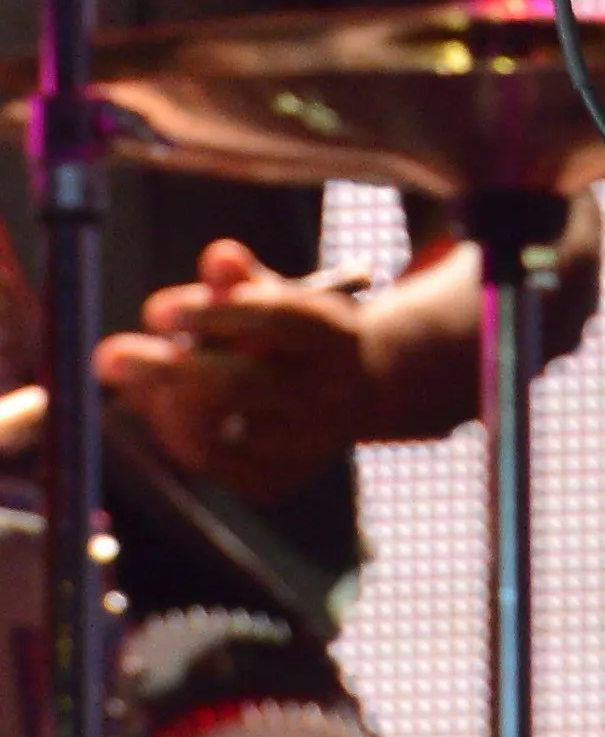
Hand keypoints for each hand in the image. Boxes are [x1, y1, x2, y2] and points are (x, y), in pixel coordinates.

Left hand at [97, 241, 369, 503]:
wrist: (362, 388)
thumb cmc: (304, 332)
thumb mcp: (287, 296)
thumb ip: (245, 280)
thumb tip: (216, 256)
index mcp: (334, 335)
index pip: (272, 321)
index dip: (212, 314)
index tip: (155, 309)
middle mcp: (325, 395)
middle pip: (237, 385)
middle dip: (165, 371)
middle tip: (109, 355)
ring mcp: (302, 445)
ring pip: (217, 432)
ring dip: (163, 404)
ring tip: (132, 377)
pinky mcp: (278, 479)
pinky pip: (213, 465)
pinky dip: (179, 437)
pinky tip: (161, 408)